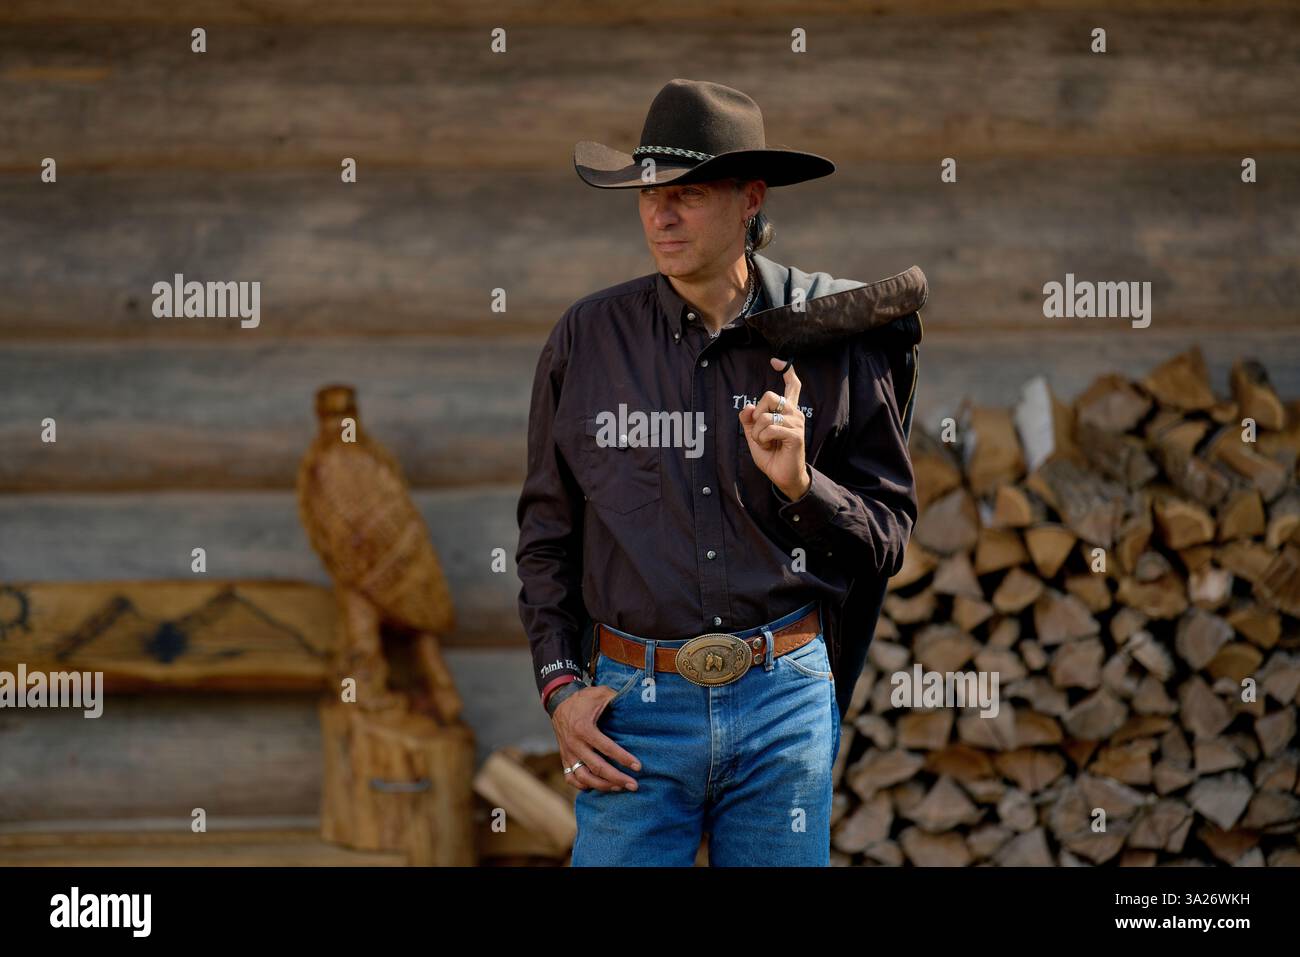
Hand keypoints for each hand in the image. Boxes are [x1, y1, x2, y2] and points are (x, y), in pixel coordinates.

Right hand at [552, 685, 641, 792]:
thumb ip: (617, 699)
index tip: (638, 766)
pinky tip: (597, 787)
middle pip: (597, 768)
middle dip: (617, 778)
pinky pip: (571, 778)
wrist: (558, 702)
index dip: (623, 758)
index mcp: (584, 729)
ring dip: (603, 786)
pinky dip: (583, 786)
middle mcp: (574, 744)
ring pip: (584, 778)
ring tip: (619, 788)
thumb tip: (638, 704)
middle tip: (634, 785)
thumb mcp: (601, 693)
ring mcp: (568, 753)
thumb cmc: (584, 699)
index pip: (607, 748)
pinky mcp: (564, 758)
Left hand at [739, 357, 810, 499]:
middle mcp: (795, 413)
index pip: (792, 385)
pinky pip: (770, 428)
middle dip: (756, 414)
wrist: (782, 476)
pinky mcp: (796, 435)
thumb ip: (749, 420)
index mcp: (787, 411)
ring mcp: (797, 423)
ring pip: (765, 416)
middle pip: (769, 396)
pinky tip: (769, 446)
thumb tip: (747, 406)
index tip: (776, 361)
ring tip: (765, 442)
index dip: (786, 370)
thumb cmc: (771, 455)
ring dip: (757, 432)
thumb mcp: (754, 435)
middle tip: (759, 432)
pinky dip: (762, 438)